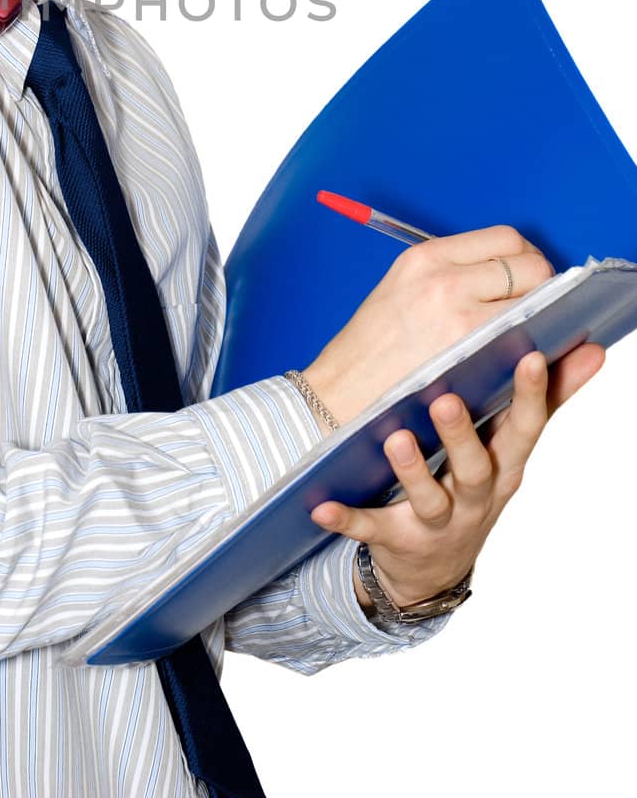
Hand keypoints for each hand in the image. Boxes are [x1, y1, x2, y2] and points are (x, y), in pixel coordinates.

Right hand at [303, 225, 555, 425]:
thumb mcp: (400, 290)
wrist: (338, 398)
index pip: (505, 239)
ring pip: (536, 302)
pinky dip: (536, 346)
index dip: (525, 259)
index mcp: (426, 257)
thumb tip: (506, 275)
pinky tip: (527, 357)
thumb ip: (451, 275)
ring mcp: (461, 318)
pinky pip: (526, 340)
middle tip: (535, 311)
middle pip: (529, 266)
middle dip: (542, 287)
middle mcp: (444, 279)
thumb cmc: (370, 351)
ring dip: (544, 317)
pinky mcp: (472, 358)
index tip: (526, 280)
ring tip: (533, 333)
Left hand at [309, 339, 606, 607]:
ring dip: (412, 470)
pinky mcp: (395, 537)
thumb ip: (551, 398)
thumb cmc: (476, 482)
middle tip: (446, 399)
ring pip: (428, 497)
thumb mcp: (512, 446)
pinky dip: (347, 518)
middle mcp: (476, 495)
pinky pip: (369, 528)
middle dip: (462, 435)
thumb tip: (593, 350)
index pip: (524, 427)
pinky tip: (321, 506)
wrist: (433, 564)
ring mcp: (436, 520)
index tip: (532, 355)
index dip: (532, 394)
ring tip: (395, 438)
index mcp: (504, 464)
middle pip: (475, 466)